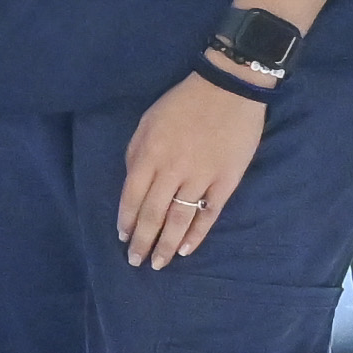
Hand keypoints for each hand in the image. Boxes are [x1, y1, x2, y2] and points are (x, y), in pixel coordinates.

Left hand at [116, 72, 267, 269]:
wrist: (228, 89)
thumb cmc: (183, 103)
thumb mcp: (148, 121)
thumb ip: (136, 153)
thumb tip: (133, 183)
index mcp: (150, 154)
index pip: (132, 197)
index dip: (127, 221)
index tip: (123, 238)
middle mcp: (172, 170)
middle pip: (153, 214)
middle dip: (143, 241)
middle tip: (136, 261)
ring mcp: (200, 177)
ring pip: (179, 220)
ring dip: (166, 245)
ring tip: (158, 263)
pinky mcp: (225, 182)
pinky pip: (208, 214)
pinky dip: (196, 235)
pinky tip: (185, 249)